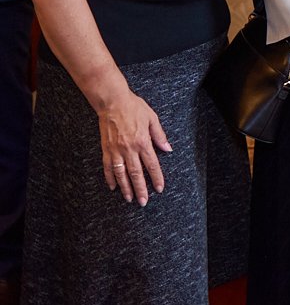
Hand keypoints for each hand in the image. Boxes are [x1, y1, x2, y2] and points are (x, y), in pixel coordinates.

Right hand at [98, 89, 171, 205]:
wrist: (113, 102)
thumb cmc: (134, 108)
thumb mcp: (152, 118)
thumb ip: (159, 135)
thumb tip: (168, 148)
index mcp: (143, 142)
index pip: (152, 164)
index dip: (156, 178)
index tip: (159, 188)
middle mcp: (129, 149)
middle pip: (136, 173)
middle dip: (140, 189)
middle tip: (143, 202)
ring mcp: (116, 150)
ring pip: (121, 174)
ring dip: (125, 187)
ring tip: (129, 198)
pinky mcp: (106, 149)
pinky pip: (107, 167)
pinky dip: (110, 178)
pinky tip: (113, 186)